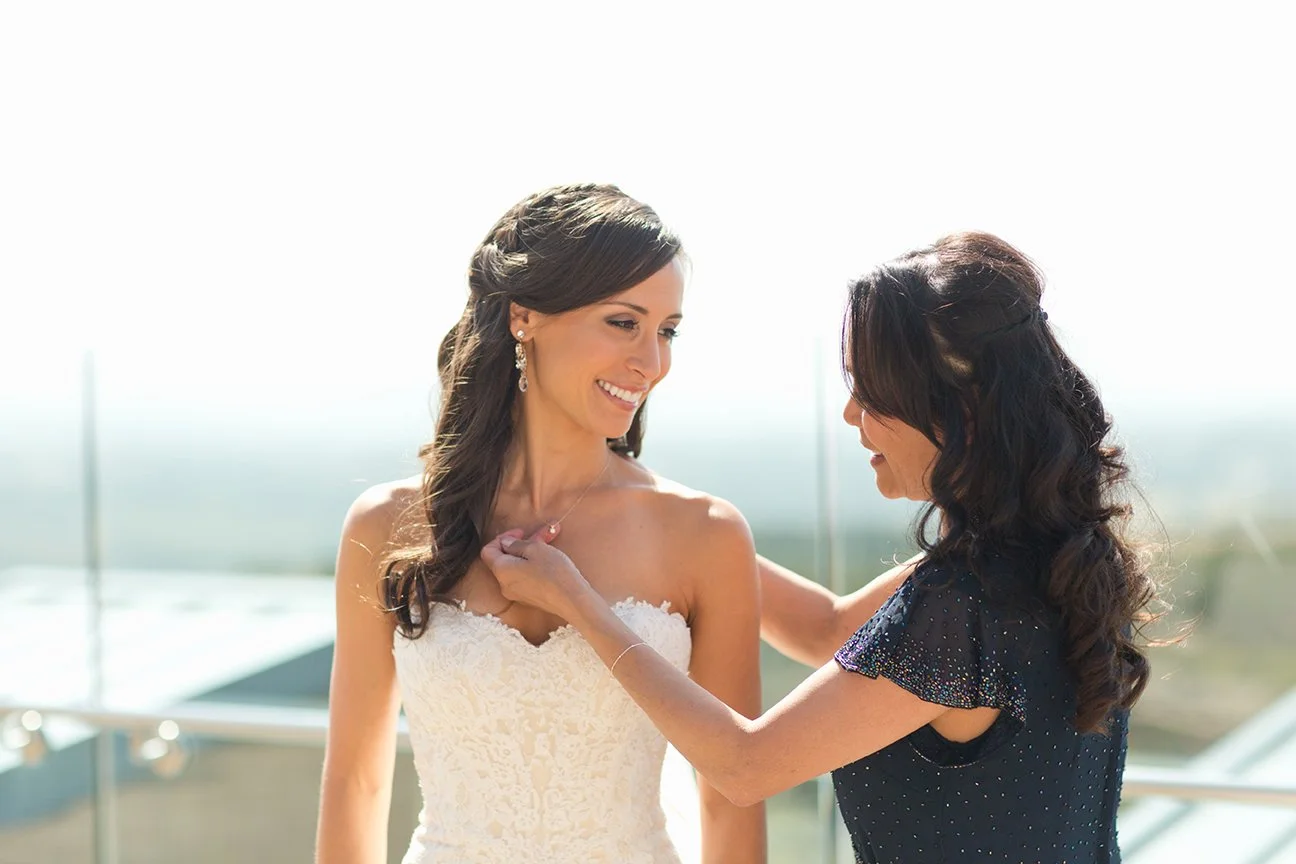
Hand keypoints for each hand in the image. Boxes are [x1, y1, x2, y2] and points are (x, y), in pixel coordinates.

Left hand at [480, 526, 597, 620]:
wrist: (572, 600)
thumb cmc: (553, 572)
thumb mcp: (535, 548)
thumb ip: (516, 544)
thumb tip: (505, 543)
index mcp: (501, 570)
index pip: (488, 551)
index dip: (502, 538)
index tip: (520, 532)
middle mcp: (504, 584)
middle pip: (506, 558)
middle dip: (523, 542)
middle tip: (542, 533)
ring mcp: (516, 593)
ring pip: (518, 566)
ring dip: (532, 551)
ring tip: (551, 541)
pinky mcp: (529, 597)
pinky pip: (526, 576)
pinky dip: (534, 564)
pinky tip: (550, 557)